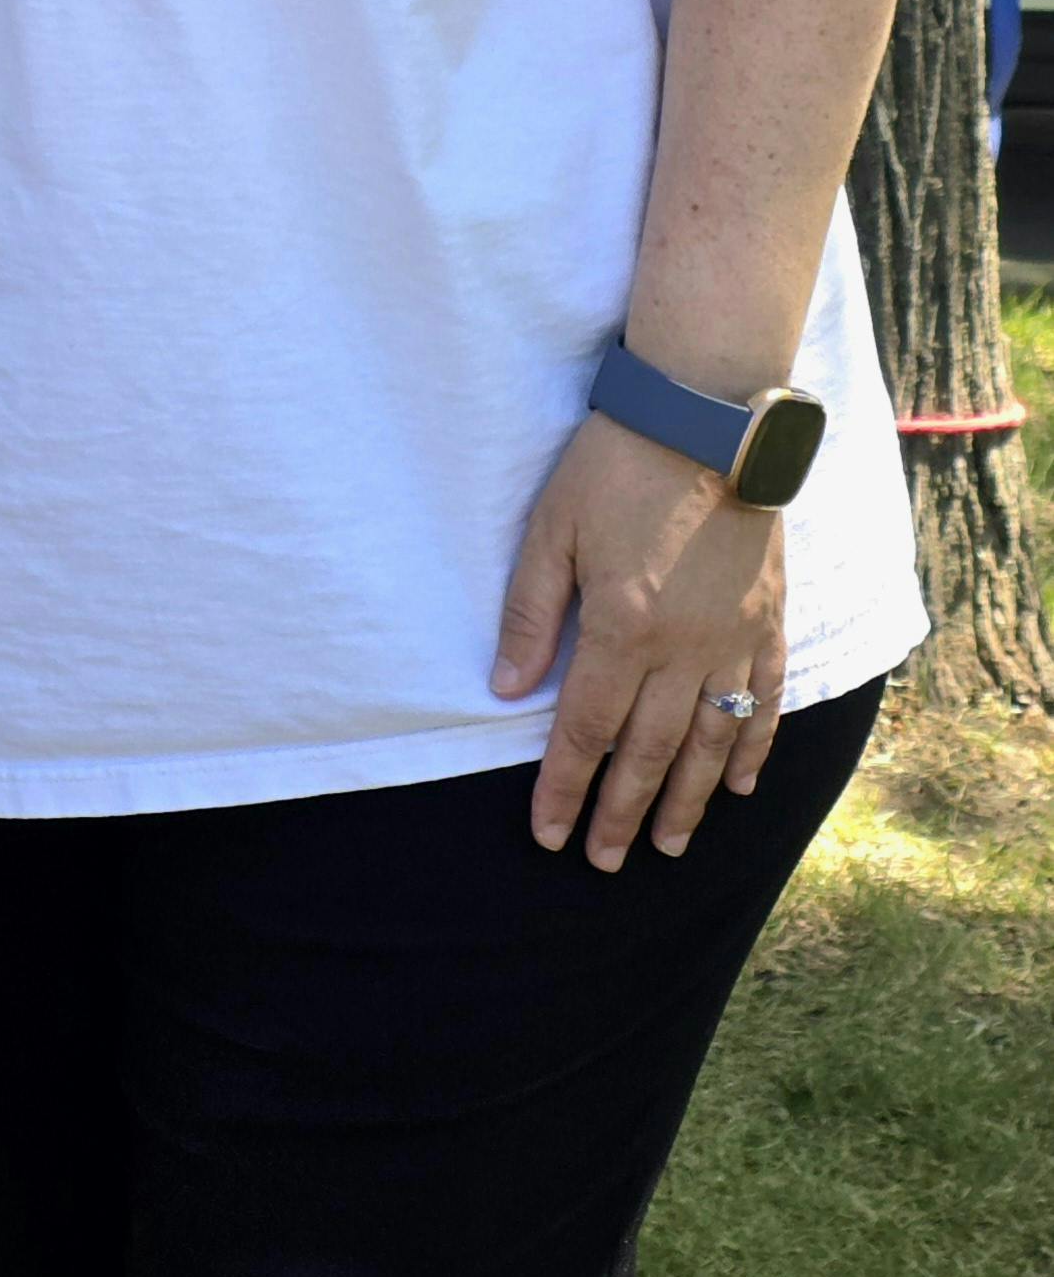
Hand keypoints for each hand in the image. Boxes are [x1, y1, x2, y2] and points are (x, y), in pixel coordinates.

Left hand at [491, 412, 785, 868]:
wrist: (707, 415)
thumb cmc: (616, 464)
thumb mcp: (551, 528)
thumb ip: (532, 613)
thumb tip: (507, 689)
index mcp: (624, 628)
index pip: (586, 729)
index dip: (564, 787)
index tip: (550, 835)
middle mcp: (684, 648)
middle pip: (651, 751)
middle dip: (623, 812)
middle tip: (605, 861)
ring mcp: (735, 638)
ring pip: (711, 742)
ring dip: (690, 800)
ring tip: (669, 845)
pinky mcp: (769, 619)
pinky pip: (765, 700)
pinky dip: (754, 747)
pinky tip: (741, 784)